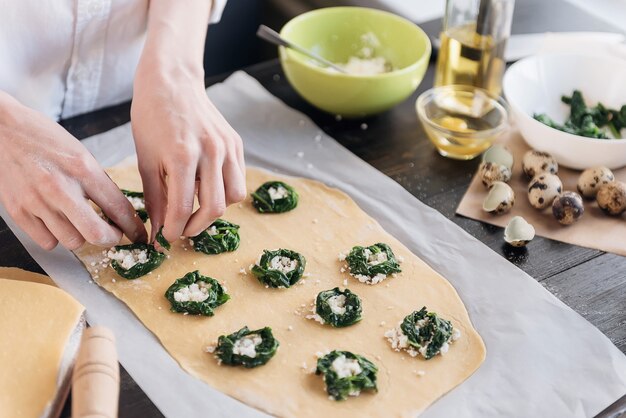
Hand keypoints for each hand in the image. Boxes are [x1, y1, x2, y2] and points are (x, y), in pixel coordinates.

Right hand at [0, 93, 146, 249]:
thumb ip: (99, 183)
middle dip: (111, 239)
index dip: (133, 227)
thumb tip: (120, 212)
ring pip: (72, 241)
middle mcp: (60, 187)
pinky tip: (57, 222)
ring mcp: (36, 201)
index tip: (139, 235)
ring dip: (82, 237)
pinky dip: (56, 237)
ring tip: (80, 222)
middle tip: (112, 234)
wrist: (2, 129)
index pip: (118, 208)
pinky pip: (47, 241)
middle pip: (96, 234)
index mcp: (82, 169)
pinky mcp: (18, 211)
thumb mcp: (81, 154)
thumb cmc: (45, 139)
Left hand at [131, 67, 245, 242]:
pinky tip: (206, 187)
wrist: (171, 82)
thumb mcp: (146, 161)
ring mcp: (227, 147)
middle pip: (214, 208)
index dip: (173, 230)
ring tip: (196, 207)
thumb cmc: (151, 119)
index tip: (166, 238)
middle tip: (181, 229)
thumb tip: (157, 231)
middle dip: (196, 226)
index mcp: (182, 156)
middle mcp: (211, 152)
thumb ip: (155, 199)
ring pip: (234, 197)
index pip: (183, 208)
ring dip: (215, 209)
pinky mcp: (236, 144)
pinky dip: (225, 191)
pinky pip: (238, 179)